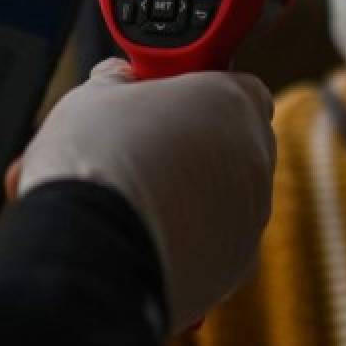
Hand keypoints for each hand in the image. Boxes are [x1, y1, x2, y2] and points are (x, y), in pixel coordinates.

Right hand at [18, 58, 276, 331]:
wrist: (89, 254)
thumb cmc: (96, 163)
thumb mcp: (93, 97)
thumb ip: (117, 81)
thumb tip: (118, 78)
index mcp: (232, 102)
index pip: (240, 86)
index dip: (202, 92)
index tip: (168, 101)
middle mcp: (255, 158)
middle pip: (236, 144)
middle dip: (198, 146)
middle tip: (145, 150)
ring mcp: (250, 217)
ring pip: (227, 199)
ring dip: (193, 197)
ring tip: (134, 202)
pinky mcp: (234, 267)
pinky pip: (215, 245)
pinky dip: (188, 241)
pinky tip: (142, 239)